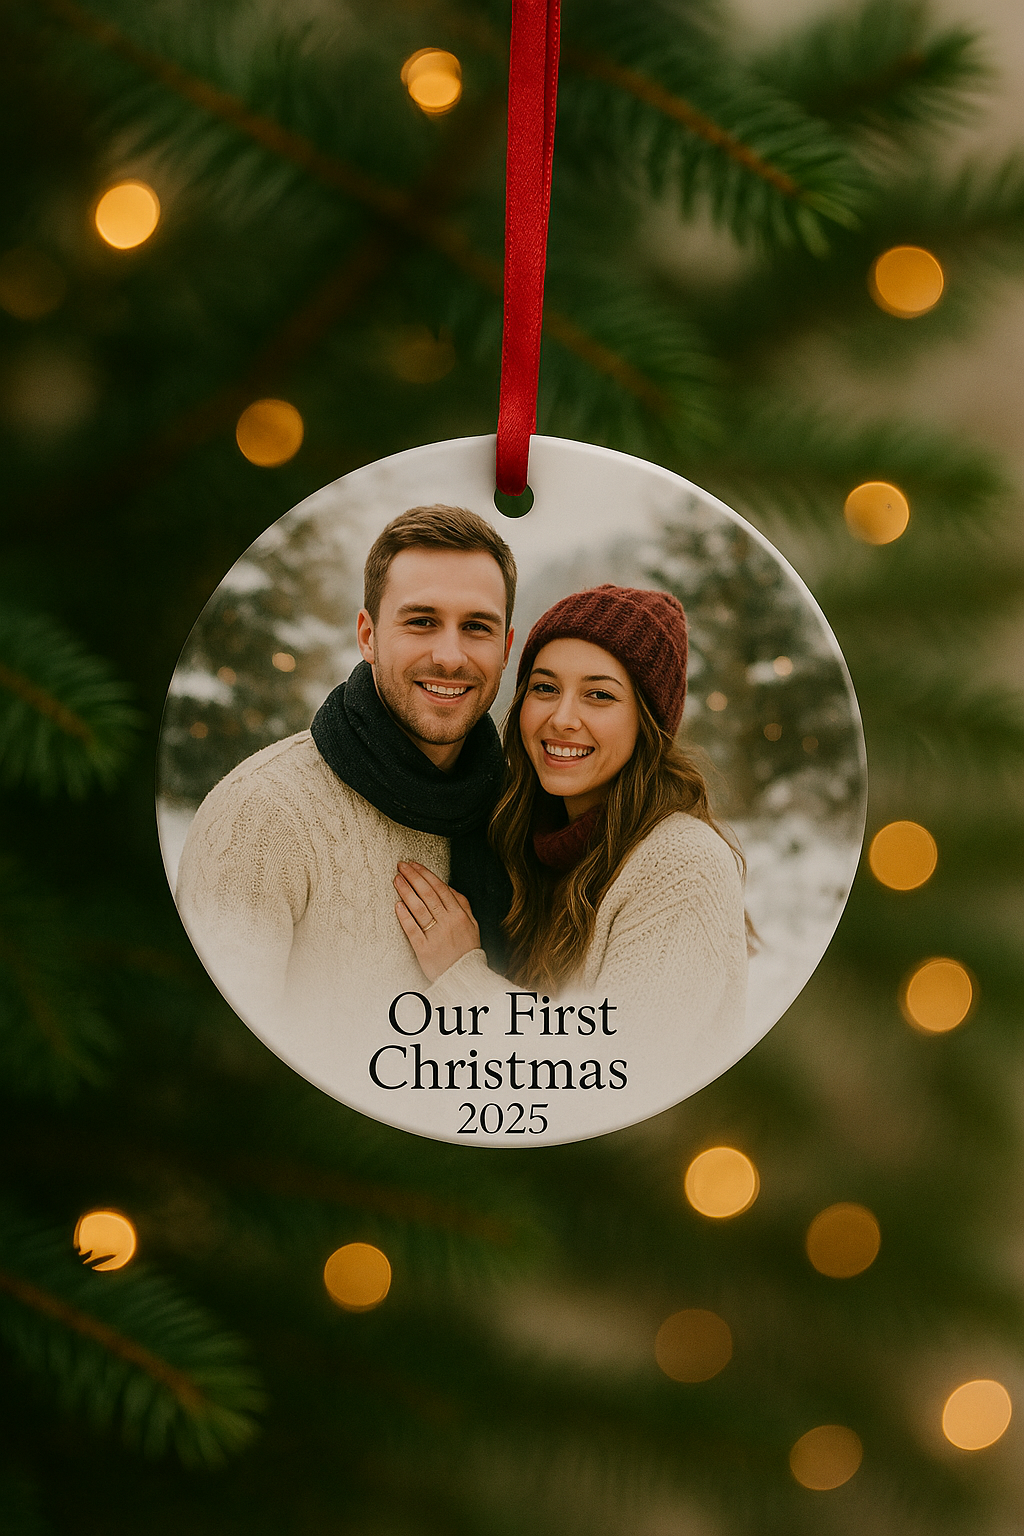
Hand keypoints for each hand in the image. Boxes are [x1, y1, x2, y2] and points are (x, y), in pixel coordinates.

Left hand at [394, 862, 480, 982]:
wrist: (465, 976)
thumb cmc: (467, 949)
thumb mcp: (472, 924)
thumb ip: (462, 904)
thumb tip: (448, 887)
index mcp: (459, 915)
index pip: (440, 888)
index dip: (425, 874)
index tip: (414, 864)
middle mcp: (448, 923)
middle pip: (427, 895)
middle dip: (413, 877)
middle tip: (401, 866)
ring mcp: (435, 936)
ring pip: (419, 909)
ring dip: (406, 892)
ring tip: (397, 880)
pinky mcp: (424, 950)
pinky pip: (412, 930)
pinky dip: (405, 917)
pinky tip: (397, 905)